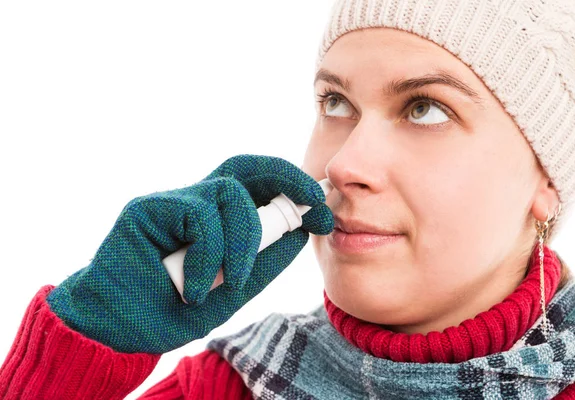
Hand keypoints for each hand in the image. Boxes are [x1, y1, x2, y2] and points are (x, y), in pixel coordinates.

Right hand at [46, 154, 332, 353]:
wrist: (119, 329)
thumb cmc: (172, 309)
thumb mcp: (232, 290)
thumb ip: (262, 263)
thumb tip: (298, 235)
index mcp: (220, 218)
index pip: (259, 185)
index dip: (294, 188)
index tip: (323, 211)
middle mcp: (199, 202)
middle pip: (246, 166)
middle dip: (287, 178)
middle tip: (312, 203)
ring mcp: (174, 200)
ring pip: (230, 194)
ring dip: (243, 242)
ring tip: (228, 283)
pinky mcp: (149, 208)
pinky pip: (199, 216)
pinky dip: (208, 255)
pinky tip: (194, 287)